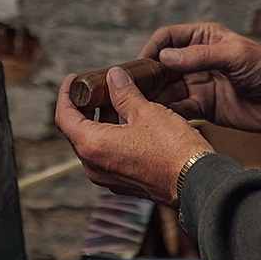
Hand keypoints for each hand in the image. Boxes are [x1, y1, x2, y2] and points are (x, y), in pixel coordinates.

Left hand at [55, 66, 213, 205]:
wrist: (196, 182)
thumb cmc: (172, 148)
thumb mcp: (146, 112)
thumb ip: (124, 93)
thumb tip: (113, 76)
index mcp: (93, 146)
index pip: (64, 117)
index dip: (66, 94)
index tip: (73, 80)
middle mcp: (94, 166)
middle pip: (77, 131)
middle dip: (85, 106)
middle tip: (96, 87)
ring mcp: (108, 177)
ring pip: (94, 143)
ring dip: (100, 120)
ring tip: (117, 99)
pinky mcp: (124, 182)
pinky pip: (108, 155)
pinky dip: (112, 136)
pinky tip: (129, 121)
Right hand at [140, 22, 260, 133]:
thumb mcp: (235, 56)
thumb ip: (199, 57)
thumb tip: (164, 57)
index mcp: (203, 38)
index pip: (167, 38)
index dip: (151, 49)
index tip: (140, 65)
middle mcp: (197, 59)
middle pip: (162, 65)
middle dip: (147, 76)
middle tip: (130, 90)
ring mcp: (199, 84)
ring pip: (167, 89)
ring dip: (154, 97)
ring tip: (137, 107)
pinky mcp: (204, 107)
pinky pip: (180, 109)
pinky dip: (168, 113)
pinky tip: (157, 119)